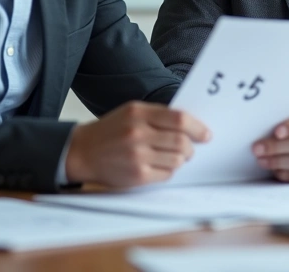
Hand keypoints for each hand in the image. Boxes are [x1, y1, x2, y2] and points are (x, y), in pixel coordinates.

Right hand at [64, 101, 209, 187]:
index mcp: (138, 113)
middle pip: (181, 141)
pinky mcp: (137, 175)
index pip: (179, 119)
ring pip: (177, 159)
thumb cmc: (111, 131)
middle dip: (192, 146)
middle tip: (191, 148)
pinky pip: (166, 174)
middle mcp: (138, 134)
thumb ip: (158, 115)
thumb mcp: (131, 112)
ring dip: (181, 159)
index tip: (206, 133)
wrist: (82, 152)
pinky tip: (160, 165)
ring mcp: (137, 156)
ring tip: (175, 156)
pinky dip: (169, 170)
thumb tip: (190, 125)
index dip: (198, 127)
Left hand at [252, 107, 288, 182]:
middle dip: (276, 147)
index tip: (276, 132)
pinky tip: (274, 170)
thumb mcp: (283, 119)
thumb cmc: (286, 128)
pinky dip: (286, 174)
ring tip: (261, 160)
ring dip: (277, 161)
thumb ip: (276, 119)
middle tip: (257, 148)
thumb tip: (258, 124)